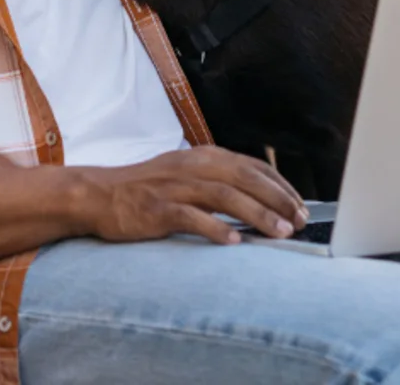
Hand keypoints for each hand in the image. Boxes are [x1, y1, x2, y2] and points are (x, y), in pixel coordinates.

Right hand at [70, 146, 308, 245]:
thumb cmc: (146, 190)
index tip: (301, 206)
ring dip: (257, 214)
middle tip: (300, 221)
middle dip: (278, 199)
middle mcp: (192, 166)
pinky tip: (234, 242)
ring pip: (225, 196)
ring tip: (280, 232)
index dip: (281, 186)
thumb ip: (218, 183)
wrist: (98, 194)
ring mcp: (174, 186)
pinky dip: (215, 228)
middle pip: (245, 177)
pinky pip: (191, 217)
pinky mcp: (157, 208)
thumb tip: (260, 202)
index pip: (252, 166)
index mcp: (203, 156)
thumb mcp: (185, 176)